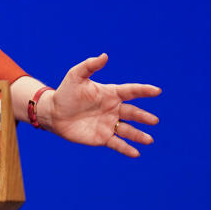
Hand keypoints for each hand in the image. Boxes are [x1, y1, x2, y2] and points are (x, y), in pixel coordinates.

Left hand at [42, 53, 160, 156]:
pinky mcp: (102, 137)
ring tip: (149, 140)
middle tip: (154, 120)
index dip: (143, 90)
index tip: (157, 90)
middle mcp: (113, 109)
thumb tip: (104, 56)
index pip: (130, 91)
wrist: (53, 113)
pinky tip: (135, 153)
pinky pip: (117, 144)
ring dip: (139, 135)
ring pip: (128, 130)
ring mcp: (109, 124)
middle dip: (143, 117)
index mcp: (110, 94)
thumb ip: (90, 66)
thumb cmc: (65, 93)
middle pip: (132, 113)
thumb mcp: (76, 76)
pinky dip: (126, 149)